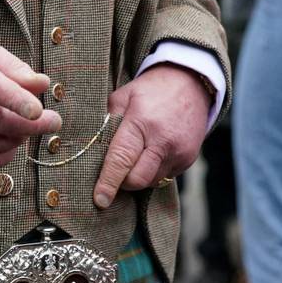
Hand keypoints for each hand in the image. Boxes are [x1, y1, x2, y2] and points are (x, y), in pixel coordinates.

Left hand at [93, 66, 211, 208]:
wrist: (192, 83)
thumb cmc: (152, 89)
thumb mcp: (124, 95)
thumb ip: (107, 121)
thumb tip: (89, 146)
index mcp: (141, 122)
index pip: (121, 159)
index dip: (108, 182)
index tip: (100, 200)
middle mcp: (163, 141)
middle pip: (138, 180)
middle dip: (122, 182)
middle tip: (115, 171)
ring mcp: (179, 152)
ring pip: (151, 181)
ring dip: (138, 176)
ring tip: (136, 155)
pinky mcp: (189, 159)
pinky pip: (165, 176)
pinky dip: (153, 171)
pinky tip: (152, 152)